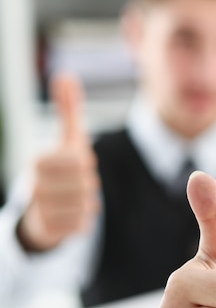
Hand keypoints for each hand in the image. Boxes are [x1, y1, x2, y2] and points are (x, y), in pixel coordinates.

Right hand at [17, 73, 100, 250]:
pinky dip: (83, 220)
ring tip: (73, 198)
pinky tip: (71, 214)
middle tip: (76, 183)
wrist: (41, 212)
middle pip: (86, 184)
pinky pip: (82, 225)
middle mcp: (35, 186)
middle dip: (87, 183)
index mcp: (39, 161)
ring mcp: (40, 210)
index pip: (80, 161)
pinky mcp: (48, 232)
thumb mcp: (66, 139)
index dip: (85, 163)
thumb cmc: (59, 169)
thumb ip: (68, 109)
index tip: (77, 164)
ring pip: (85, 205)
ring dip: (86, 202)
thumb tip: (65, 75)